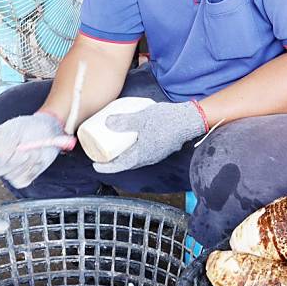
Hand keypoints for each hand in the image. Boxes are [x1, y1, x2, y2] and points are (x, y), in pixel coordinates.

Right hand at [0, 112, 65, 188]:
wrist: (47, 132)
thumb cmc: (28, 128)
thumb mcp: (16, 128)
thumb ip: (4, 143)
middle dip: (14, 159)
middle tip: (24, 145)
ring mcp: (9, 170)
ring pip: (11, 176)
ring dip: (26, 162)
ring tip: (32, 149)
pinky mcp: (21, 178)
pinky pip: (22, 181)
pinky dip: (32, 170)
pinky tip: (36, 160)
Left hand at [93, 100, 207, 173]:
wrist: (190, 120)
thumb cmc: (167, 120)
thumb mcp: (141, 119)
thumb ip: (124, 121)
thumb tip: (107, 123)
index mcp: (141, 155)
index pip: (119, 166)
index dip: (106, 166)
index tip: (96, 164)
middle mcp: (149, 158)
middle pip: (127, 163)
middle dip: (114, 160)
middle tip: (103, 152)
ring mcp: (156, 154)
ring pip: (136, 157)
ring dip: (125, 154)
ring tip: (116, 145)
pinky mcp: (162, 147)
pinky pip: (144, 151)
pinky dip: (134, 148)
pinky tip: (134, 137)